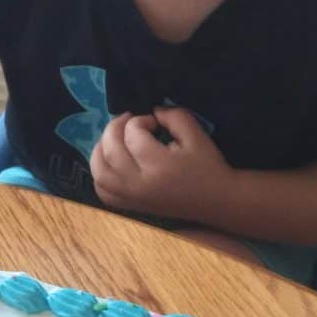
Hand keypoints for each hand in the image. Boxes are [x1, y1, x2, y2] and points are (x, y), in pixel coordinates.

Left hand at [89, 106, 232, 218]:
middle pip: (111, 151)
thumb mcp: (195, 133)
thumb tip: (151, 111)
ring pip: (100, 172)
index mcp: (158, 166)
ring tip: (114, 137)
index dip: (141, 120)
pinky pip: (102, 191)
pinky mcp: (130, 206)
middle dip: (115, 128)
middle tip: (130, 121)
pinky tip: (110, 161)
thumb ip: (173, 116)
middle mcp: (139, 184)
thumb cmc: (207, 165)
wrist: (216, 200)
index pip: (133, 135)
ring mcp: (132, 198)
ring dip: (101, 149)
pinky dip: (100, 174)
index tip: (155, 122)